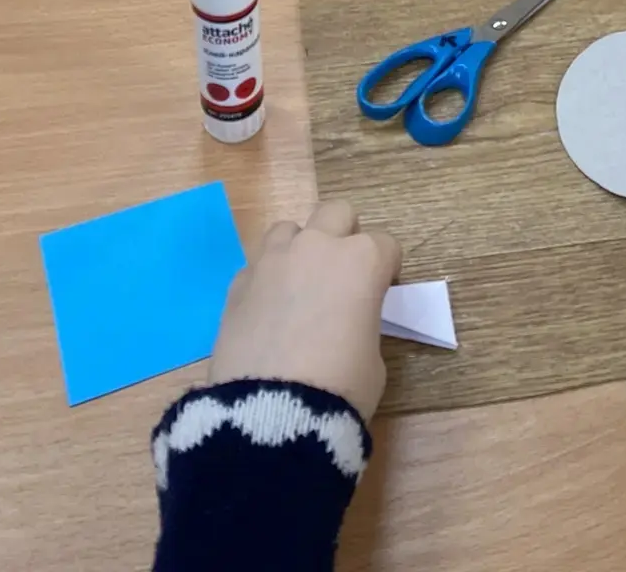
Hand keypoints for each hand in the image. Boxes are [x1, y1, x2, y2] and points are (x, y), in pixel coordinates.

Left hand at [209, 199, 400, 421]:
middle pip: (337, 213)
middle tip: (343, 275)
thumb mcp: (373, 360)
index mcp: (362, 262)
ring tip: (300, 287)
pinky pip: (257, 265)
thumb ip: (363, 325)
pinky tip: (268, 311)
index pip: (386, 246)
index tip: (381, 293)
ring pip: (290, 228)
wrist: (272, 413)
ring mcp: (272, 260)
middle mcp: (317, 247)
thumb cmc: (340, 387)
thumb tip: (347, 323)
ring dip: (300, 249)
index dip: (386, 270)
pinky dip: (267, 280)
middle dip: (345, 236)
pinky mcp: (238, 282)